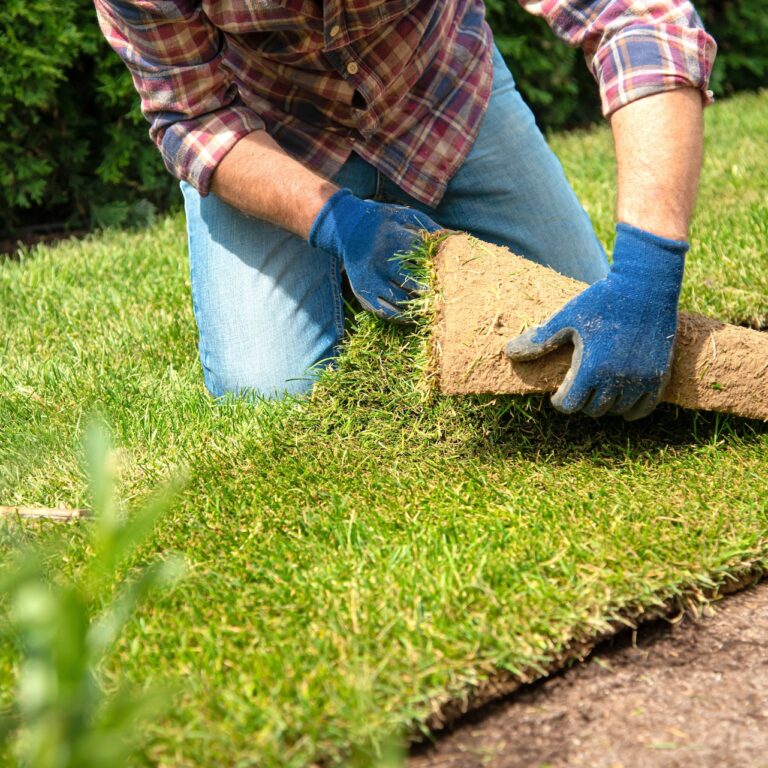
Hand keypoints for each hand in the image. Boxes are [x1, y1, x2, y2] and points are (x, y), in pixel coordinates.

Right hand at [309, 188, 440, 320]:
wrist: (347, 229)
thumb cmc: (384, 222)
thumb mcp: (405, 216)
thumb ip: (430, 228)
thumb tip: (457, 240)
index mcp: (393, 240)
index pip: (424, 261)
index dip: (440, 270)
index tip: (453, 278)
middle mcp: (380, 262)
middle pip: (414, 285)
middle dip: (431, 291)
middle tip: (445, 297)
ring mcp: (370, 280)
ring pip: (401, 302)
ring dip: (418, 307)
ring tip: (432, 307)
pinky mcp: (363, 293)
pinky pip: (386, 312)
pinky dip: (402, 316)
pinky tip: (413, 314)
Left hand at [504, 223, 687, 420]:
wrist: (645, 286)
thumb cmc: (601, 300)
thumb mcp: (567, 317)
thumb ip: (540, 339)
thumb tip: (508, 352)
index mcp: (591, 368)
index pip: (570, 405)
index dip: (560, 401)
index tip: (558, 394)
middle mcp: (616, 379)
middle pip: (593, 410)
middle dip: (581, 401)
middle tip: (577, 388)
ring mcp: (640, 380)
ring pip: (617, 410)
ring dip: (604, 405)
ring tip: (597, 391)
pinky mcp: (659, 376)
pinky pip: (643, 408)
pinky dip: (631, 410)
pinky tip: (621, 403)